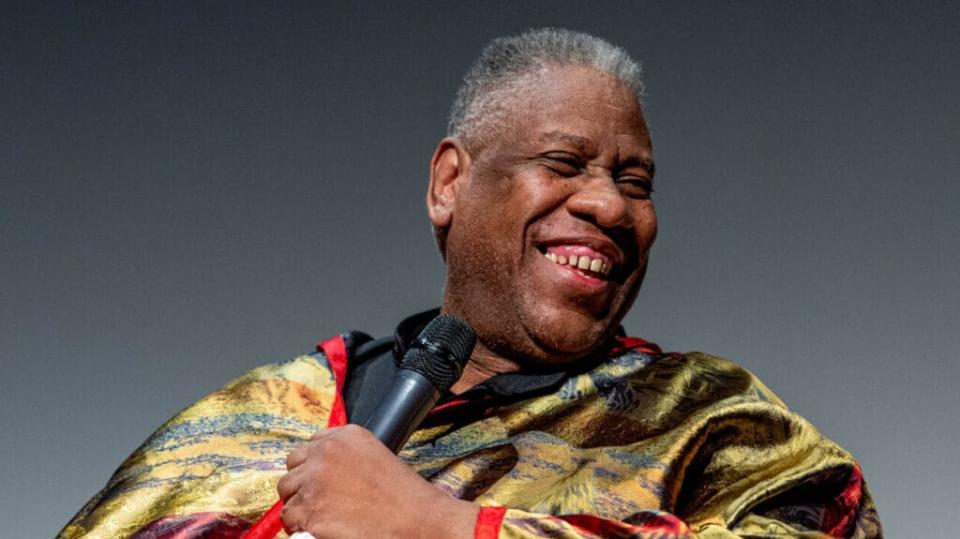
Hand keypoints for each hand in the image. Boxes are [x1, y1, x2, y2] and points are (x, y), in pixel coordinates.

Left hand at [277, 424, 478, 538]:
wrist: (419, 521)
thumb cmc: (405, 497)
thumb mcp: (377, 458)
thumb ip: (347, 457)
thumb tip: (323, 471)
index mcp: (346, 435)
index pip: (311, 446)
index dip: (314, 466)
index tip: (322, 481)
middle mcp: (326, 452)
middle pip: (293, 466)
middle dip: (302, 485)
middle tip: (319, 502)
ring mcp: (315, 480)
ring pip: (287, 493)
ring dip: (300, 506)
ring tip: (322, 518)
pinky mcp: (309, 509)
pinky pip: (289, 518)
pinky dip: (300, 527)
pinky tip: (321, 529)